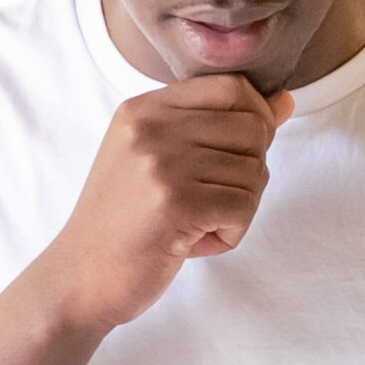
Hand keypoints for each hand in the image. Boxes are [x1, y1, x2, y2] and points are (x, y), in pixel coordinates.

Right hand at [34, 75, 291, 330]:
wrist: (79, 278)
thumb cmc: (125, 223)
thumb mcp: (158, 161)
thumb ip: (218, 127)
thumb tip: (284, 100)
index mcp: (143, 110)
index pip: (231, 86)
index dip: (257, 118)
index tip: (241, 154)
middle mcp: (150, 129)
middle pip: (253, 128)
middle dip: (251, 170)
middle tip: (215, 200)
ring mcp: (162, 164)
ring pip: (255, 172)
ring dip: (239, 208)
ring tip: (196, 225)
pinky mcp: (176, 204)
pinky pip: (244, 208)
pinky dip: (230, 233)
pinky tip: (193, 243)